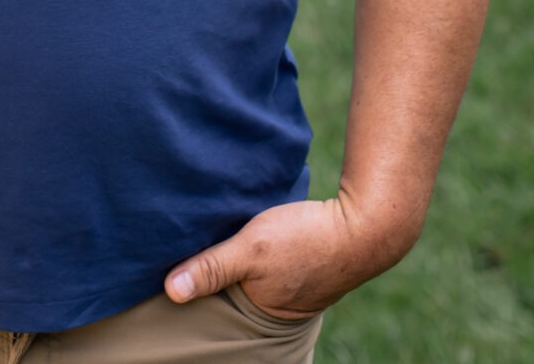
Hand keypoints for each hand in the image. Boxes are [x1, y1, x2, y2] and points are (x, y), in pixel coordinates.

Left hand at [163, 195, 416, 319]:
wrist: (366, 225)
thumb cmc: (307, 239)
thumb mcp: (252, 250)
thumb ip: (212, 267)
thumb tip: (169, 291)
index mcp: (260, 310)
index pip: (215, 302)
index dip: (195, 285)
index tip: (167, 266)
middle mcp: (275, 304)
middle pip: (232, 288)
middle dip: (214, 271)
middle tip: (186, 244)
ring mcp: (292, 284)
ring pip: (251, 271)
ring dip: (236, 255)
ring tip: (211, 232)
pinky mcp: (302, 261)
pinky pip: (269, 258)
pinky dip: (256, 246)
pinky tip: (245, 223)